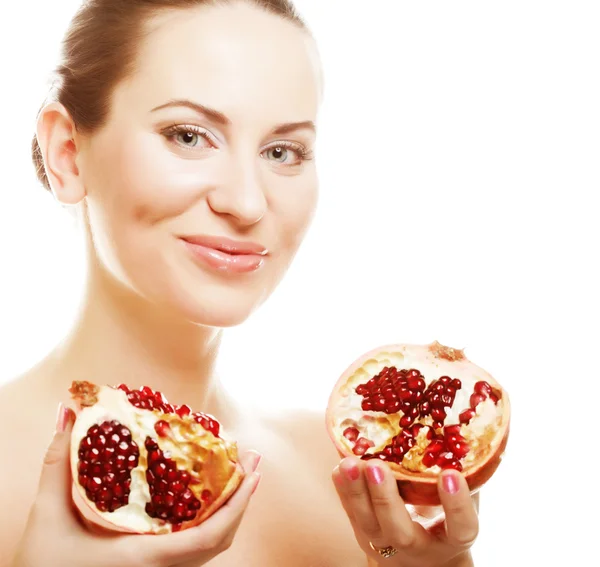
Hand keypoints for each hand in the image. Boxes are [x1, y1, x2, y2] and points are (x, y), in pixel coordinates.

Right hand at [12, 405, 260, 566]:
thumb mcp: (46, 519)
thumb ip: (56, 466)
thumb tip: (67, 416)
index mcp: (146, 558)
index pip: (210, 536)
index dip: (237, 504)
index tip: (252, 472)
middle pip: (220, 540)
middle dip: (241, 499)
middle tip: (251, 462)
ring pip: (209, 547)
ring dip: (229, 510)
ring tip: (235, 474)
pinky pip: (194, 550)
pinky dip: (210, 523)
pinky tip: (204, 499)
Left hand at [332, 457, 477, 566]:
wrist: (424, 561)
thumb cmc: (448, 521)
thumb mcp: (464, 505)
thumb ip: (470, 476)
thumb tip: (474, 428)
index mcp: (452, 540)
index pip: (460, 528)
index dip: (456, 505)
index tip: (450, 475)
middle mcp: (417, 547)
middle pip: (400, 530)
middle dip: (386, 498)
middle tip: (377, 466)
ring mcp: (387, 544)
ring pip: (367, 523)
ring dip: (355, 492)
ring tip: (349, 463)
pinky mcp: (364, 534)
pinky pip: (350, 514)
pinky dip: (344, 490)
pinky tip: (339, 466)